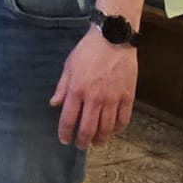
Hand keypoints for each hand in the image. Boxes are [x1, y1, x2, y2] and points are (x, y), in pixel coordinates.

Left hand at [50, 29, 136, 146]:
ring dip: (100, 139)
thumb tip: (54, 104)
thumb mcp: (69, 65)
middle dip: (83, 141)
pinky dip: (118, 129)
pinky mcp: (128, 96)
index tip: (65, 140)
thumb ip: (62, 87)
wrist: (113, 38)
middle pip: (88, 129)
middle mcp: (94, 98)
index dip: (65, 133)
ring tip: (97, 142)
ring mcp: (113, 99)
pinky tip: (113, 130)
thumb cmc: (88, 50)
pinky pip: (123, 120)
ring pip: (106, 128)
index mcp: (77, 90)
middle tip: (81, 145)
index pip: (68, 119)